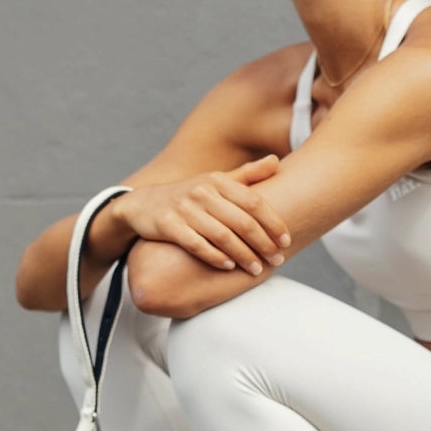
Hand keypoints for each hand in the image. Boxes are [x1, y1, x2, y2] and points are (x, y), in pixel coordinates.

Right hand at [119, 156, 291, 274]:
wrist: (143, 205)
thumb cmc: (188, 195)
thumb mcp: (215, 180)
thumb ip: (246, 174)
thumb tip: (277, 160)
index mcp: (218, 180)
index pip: (254, 202)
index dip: (273, 222)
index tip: (287, 241)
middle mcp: (203, 192)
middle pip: (241, 221)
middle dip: (263, 243)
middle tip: (277, 260)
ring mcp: (185, 209)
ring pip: (222, 235)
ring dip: (243, 255)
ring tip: (256, 270)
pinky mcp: (169, 226)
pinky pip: (196, 244)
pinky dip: (214, 256)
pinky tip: (228, 267)